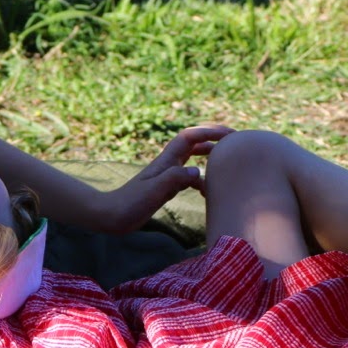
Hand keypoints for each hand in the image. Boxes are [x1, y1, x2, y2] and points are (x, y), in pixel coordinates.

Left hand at [95, 125, 233, 232]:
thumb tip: (198, 172)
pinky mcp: (165, 188)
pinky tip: (207, 192)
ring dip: (208, 159)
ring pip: (191, 160)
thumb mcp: (155, 190)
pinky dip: (200, 180)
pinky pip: (187, 178)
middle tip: (234, 145)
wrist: (113, 216)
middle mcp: (167, 165)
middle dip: (213, 140)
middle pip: (193, 144)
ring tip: (225, 165)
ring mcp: (166, 176)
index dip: (209, 132)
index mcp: (166, 161)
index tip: (229, 135)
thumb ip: (175, 179)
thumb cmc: (131, 203)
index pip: (190, 137)